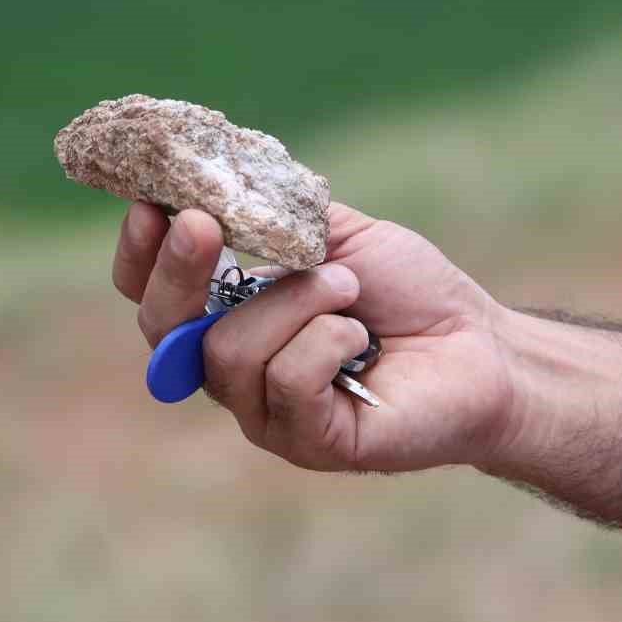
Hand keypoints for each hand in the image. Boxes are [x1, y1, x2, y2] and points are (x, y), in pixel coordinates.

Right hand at [112, 202, 515, 471]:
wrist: (481, 343)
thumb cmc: (410, 291)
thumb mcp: (336, 233)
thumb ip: (274, 214)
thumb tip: (214, 180)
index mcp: (232, 316)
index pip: (154, 294)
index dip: (139, 254)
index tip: (148, 204)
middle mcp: (237, 370)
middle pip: (165, 330)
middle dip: (179, 271)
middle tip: (202, 223)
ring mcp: (268, 413)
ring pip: (229, 353)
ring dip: (294, 302)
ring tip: (349, 288)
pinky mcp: (310, 442)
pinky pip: (286, 384)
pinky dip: (326, 341)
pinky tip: (362, 336)